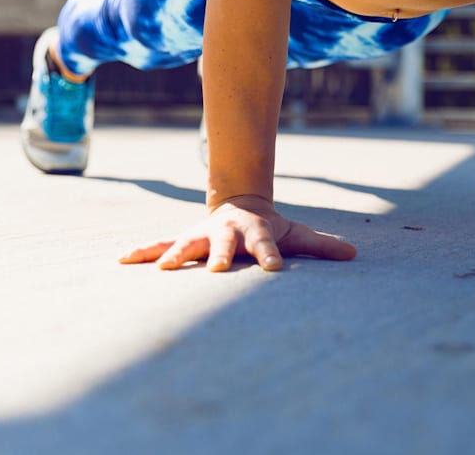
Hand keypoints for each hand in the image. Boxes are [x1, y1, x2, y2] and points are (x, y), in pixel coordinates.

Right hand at [118, 195, 356, 270]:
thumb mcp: (295, 234)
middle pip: (223, 244)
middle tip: (215, 270)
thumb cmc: (269, 228)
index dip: (270, 256)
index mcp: (255, 232)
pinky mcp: (182, 241)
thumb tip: (353, 254)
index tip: (273, 270)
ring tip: (162, 268)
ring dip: (174, 255)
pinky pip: (159, 246)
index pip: (266, 246)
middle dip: (219, 255)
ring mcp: (202, 235)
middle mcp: (226, 233)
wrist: (239, 204)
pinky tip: (121, 261)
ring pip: (186, 244)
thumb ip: (321, 246)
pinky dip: (142, 252)